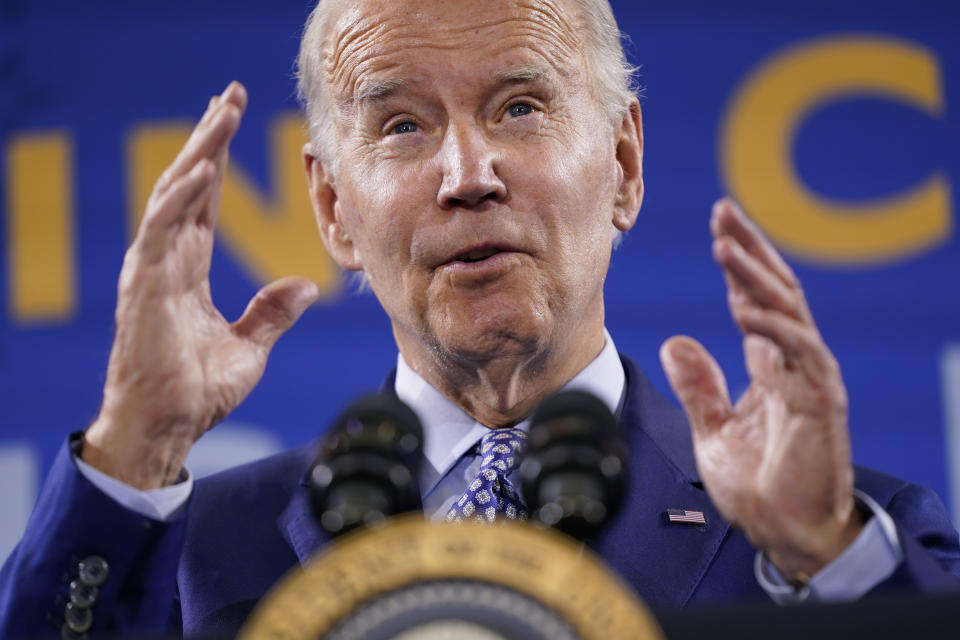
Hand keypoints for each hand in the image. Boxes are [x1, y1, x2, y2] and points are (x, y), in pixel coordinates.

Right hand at [83, 82, 318, 489]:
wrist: (168, 427)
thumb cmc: (197, 391)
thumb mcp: (249, 348)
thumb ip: (271, 314)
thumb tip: (303, 288)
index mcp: (186, 269)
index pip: (201, 202)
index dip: (216, 160)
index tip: (233, 120)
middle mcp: (166, 260)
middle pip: (187, 186)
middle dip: (208, 138)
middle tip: (229, 94)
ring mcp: (152, 270)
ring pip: (173, 196)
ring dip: (198, 152)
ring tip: (221, 112)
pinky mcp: (144, 287)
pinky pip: (162, 231)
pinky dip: (182, 199)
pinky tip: (204, 169)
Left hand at [659, 198, 861, 579]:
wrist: (786, 533)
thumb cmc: (759, 486)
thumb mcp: (714, 430)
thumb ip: (700, 386)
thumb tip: (676, 342)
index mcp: (772, 367)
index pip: (758, 302)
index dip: (739, 266)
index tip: (718, 232)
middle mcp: (794, 364)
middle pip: (776, 291)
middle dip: (749, 250)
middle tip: (723, 213)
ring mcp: (810, 378)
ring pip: (787, 309)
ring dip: (755, 272)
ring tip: (725, 241)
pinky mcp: (820, 400)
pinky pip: (798, 350)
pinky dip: (771, 324)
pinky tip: (743, 302)